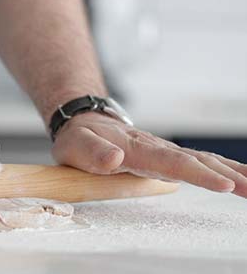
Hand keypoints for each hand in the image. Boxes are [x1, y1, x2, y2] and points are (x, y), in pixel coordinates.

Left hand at [51, 112, 246, 197]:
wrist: (83, 120)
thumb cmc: (80, 138)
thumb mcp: (76, 145)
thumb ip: (94, 153)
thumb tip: (113, 159)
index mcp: (137, 148)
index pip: (172, 162)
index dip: (198, 174)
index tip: (223, 185)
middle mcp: (157, 147)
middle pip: (198, 161)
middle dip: (229, 176)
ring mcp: (165, 151)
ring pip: (206, 161)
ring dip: (234, 173)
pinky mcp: (169, 156)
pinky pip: (202, 162)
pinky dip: (226, 169)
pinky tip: (243, 178)